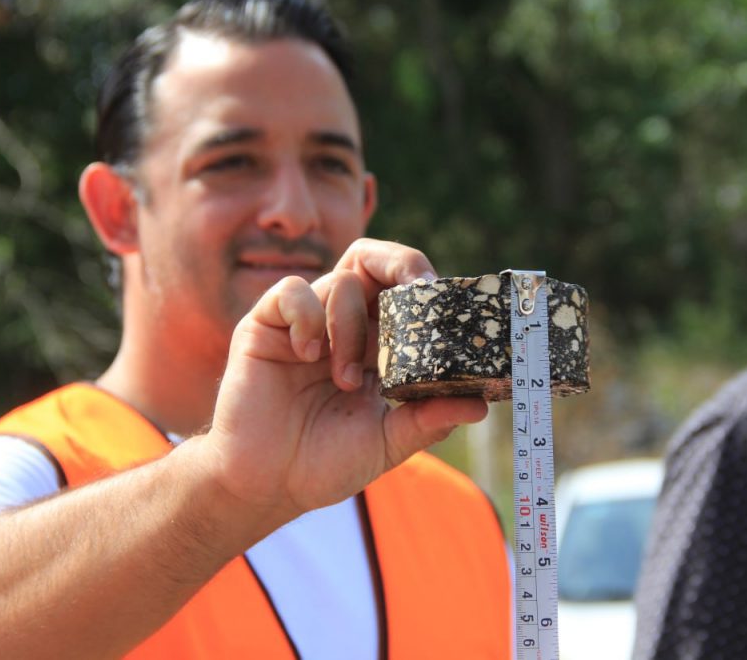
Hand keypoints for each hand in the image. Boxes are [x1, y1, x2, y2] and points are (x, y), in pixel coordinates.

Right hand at [203, 239, 487, 525]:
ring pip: (344, 282)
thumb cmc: (325, 462)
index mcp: (378, 344)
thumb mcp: (388, 442)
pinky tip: (309, 356)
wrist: (266, 485)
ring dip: (352, 329)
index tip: (448, 304)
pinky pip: (293, 291)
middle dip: (401, 264)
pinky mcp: (266, 325)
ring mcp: (306, 323)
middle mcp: (344, 324)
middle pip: (374, 261)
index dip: (429, 289)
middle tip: (419, 289)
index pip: (406, 293)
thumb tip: (480, 406)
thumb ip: (430, 421)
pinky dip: (308, 316)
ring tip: (344, 381)